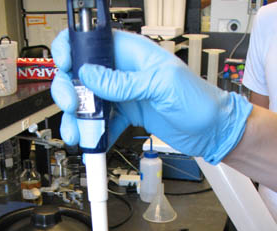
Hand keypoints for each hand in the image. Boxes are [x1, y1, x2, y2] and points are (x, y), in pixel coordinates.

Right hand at [50, 29, 251, 164]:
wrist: (211, 131)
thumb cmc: (198, 101)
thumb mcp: (162, 86)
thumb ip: (125, 82)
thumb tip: (91, 76)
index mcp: (132, 53)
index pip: (93, 41)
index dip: (73, 49)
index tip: (65, 66)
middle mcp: (123, 71)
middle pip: (82, 75)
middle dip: (70, 91)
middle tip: (71, 109)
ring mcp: (124, 94)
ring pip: (89, 102)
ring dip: (78, 119)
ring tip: (77, 135)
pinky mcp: (128, 114)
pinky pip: (104, 123)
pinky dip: (95, 134)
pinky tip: (92, 143)